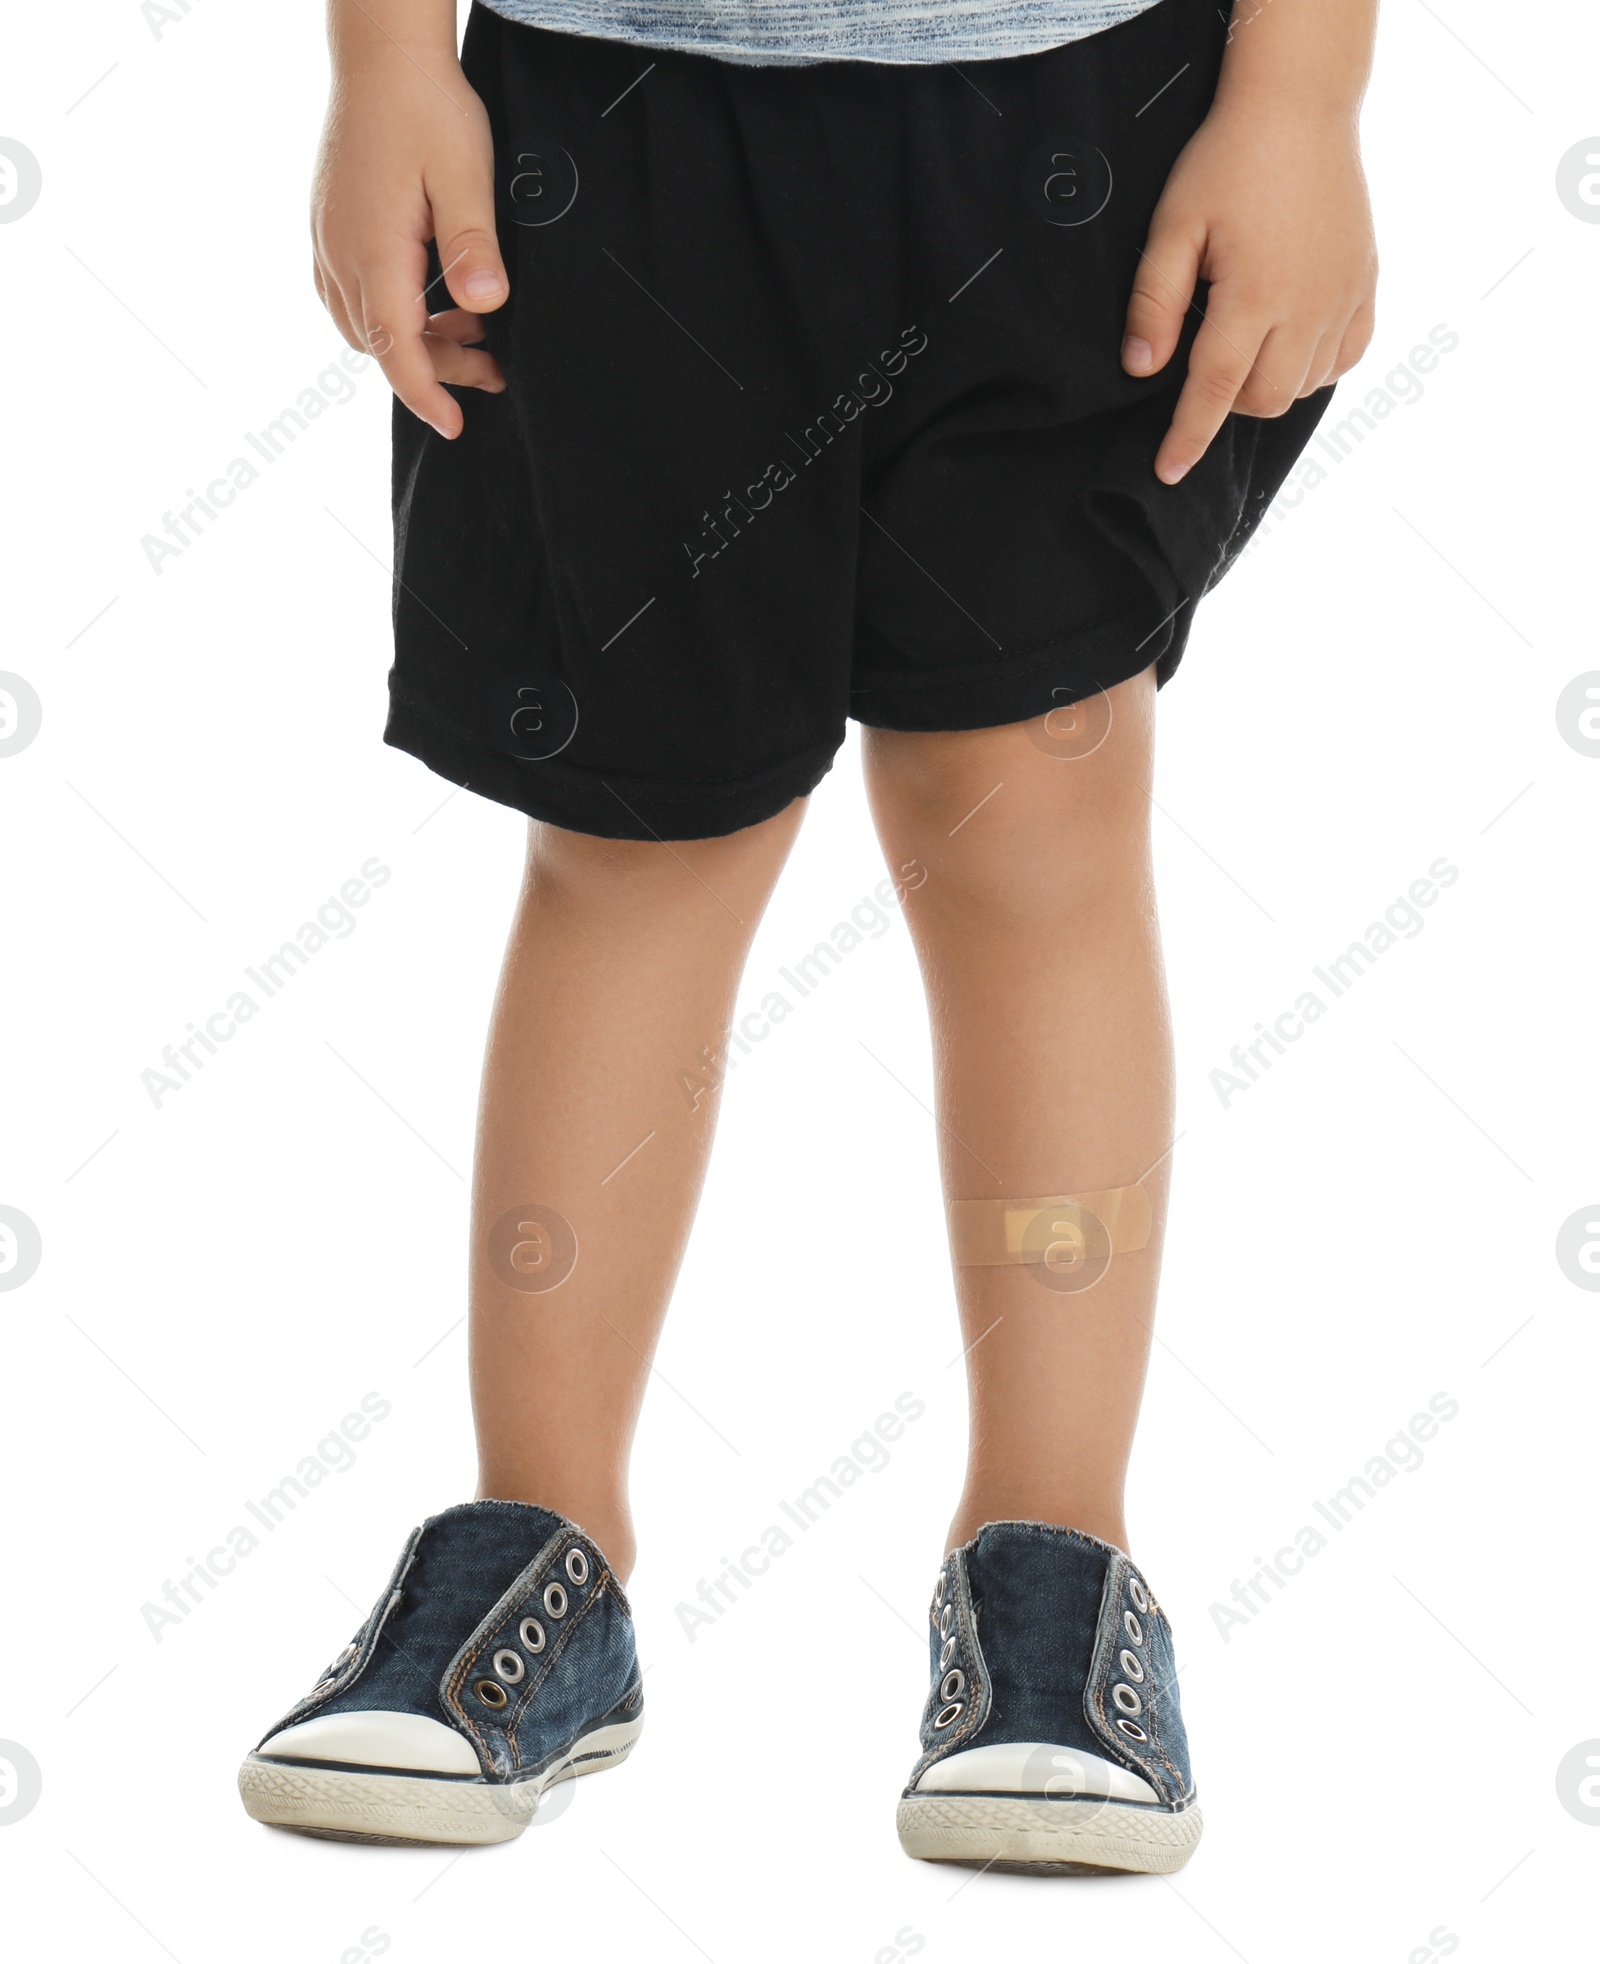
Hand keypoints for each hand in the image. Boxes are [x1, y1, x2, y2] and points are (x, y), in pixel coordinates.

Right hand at [312, 40, 507, 437]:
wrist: (381, 51)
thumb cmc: (427, 106)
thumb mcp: (466, 172)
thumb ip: (472, 243)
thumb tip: (483, 306)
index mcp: (374, 250)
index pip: (396, 349)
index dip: (427, 395)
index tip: (455, 425)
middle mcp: (339, 252)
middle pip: (380, 345)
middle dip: (433, 370)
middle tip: (493, 369)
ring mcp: (327, 238)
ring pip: (362, 323)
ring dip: (413, 342)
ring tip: (471, 334)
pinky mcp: (329, 224)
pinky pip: (349, 293)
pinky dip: (389, 313)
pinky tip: (430, 301)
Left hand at [1122, 99, 1376, 483]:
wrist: (1300, 108)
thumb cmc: (1228, 162)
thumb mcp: (1174, 226)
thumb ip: (1154, 303)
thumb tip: (1141, 370)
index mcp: (1254, 296)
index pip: (1214, 392)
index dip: (1187, 437)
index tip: (1167, 472)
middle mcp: (1307, 306)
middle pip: (1263, 400)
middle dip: (1226, 401)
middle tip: (1205, 357)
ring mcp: (1343, 298)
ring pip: (1304, 387)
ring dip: (1268, 385)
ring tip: (1246, 342)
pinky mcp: (1366, 286)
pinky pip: (1344, 359)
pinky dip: (1313, 368)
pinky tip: (1289, 342)